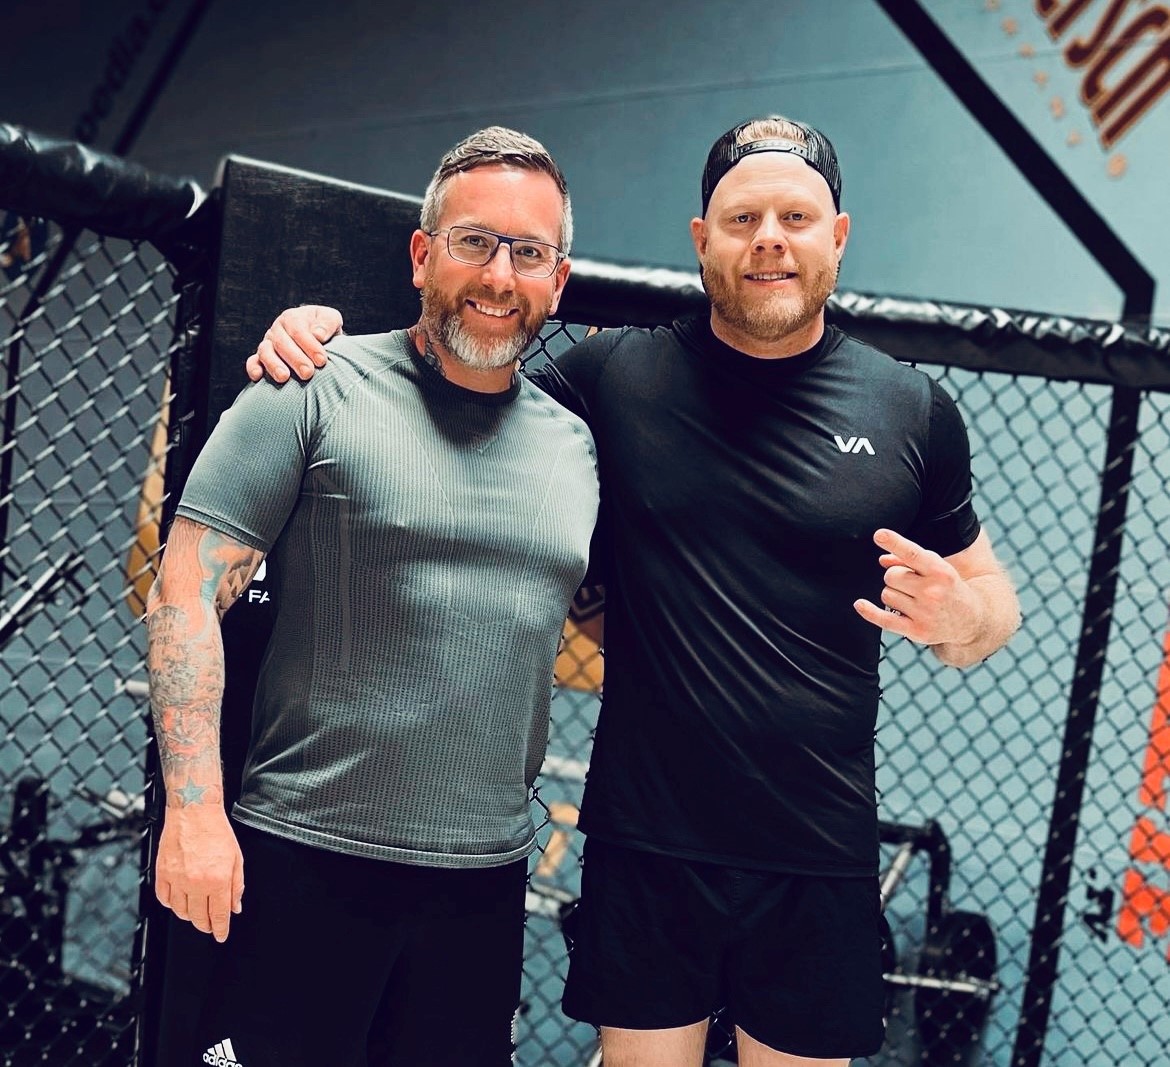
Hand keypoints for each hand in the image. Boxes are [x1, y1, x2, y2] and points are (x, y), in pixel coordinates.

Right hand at [155, 806, 243, 941]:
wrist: (194, 811)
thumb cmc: (217, 831)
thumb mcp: (236, 858)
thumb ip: (236, 885)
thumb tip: (235, 907)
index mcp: (217, 880)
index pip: (219, 915)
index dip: (220, 929)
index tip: (221, 935)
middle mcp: (195, 883)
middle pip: (198, 918)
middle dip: (206, 925)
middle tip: (210, 925)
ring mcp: (176, 879)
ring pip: (180, 912)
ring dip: (189, 916)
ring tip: (196, 912)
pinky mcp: (162, 873)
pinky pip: (164, 899)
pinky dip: (172, 904)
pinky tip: (179, 901)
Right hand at [245, 305, 342, 382]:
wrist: (319, 340)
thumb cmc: (325, 330)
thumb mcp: (331, 320)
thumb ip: (327, 324)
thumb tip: (318, 335)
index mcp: (292, 318)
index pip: (298, 330)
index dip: (309, 345)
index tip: (321, 360)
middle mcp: (277, 329)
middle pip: (282, 343)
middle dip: (295, 359)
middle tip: (308, 373)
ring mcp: (268, 343)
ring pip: (265, 352)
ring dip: (273, 365)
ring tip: (284, 377)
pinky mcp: (261, 358)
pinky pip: (253, 361)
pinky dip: (253, 368)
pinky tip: (258, 377)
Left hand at [853, 528, 980, 647]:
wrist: (972, 620)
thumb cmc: (949, 588)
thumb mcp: (937, 569)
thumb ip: (909, 560)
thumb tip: (882, 559)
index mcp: (940, 572)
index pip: (913, 554)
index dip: (895, 542)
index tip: (879, 534)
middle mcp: (933, 592)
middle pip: (891, 576)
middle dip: (895, 577)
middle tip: (910, 584)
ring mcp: (925, 613)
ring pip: (886, 595)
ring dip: (892, 595)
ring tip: (911, 599)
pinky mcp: (917, 631)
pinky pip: (884, 619)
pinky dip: (869, 612)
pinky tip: (860, 604)